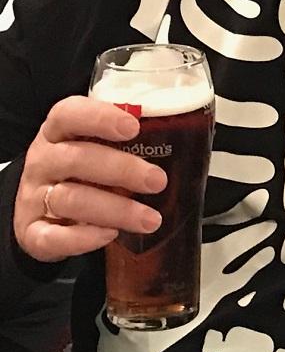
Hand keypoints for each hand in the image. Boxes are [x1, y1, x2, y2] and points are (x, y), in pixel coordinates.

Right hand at [14, 96, 166, 262]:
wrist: (39, 210)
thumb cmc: (81, 171)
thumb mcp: (97, 146)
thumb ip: (127, 139)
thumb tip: (185, 134)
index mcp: (58, 132)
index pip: (69, 114)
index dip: (99, 117)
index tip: (133, 127)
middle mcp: (43, 161)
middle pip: (77, 159)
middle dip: (122, 170)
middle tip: (157, 181)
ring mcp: (34, 197)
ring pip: (70, 199)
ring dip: (116, 209)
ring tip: (150, 218)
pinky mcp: (33, 231)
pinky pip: (52, 237)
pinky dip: (82, 238)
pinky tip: (109, 235)